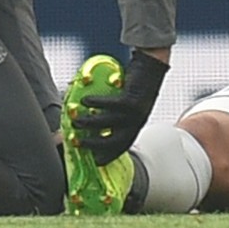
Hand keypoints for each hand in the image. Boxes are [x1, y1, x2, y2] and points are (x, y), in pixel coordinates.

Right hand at [72, 50, 168, 164]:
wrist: (152, 66)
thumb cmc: (136, 83)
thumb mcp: (127, 103)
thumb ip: (111, 110)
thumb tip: (86, 114)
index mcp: (136, 125)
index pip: (123, 146)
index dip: (110, 155)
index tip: (96, 161)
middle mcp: (137, 121)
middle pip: (115, 141)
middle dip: (96, 145)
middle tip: (78, 143)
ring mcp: (136, 111)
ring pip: (110, 123)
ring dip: (91, 124)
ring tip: (77, 121)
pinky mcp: (132, 98)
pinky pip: (111, 104)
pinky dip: (97, 103)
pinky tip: (85, 100)